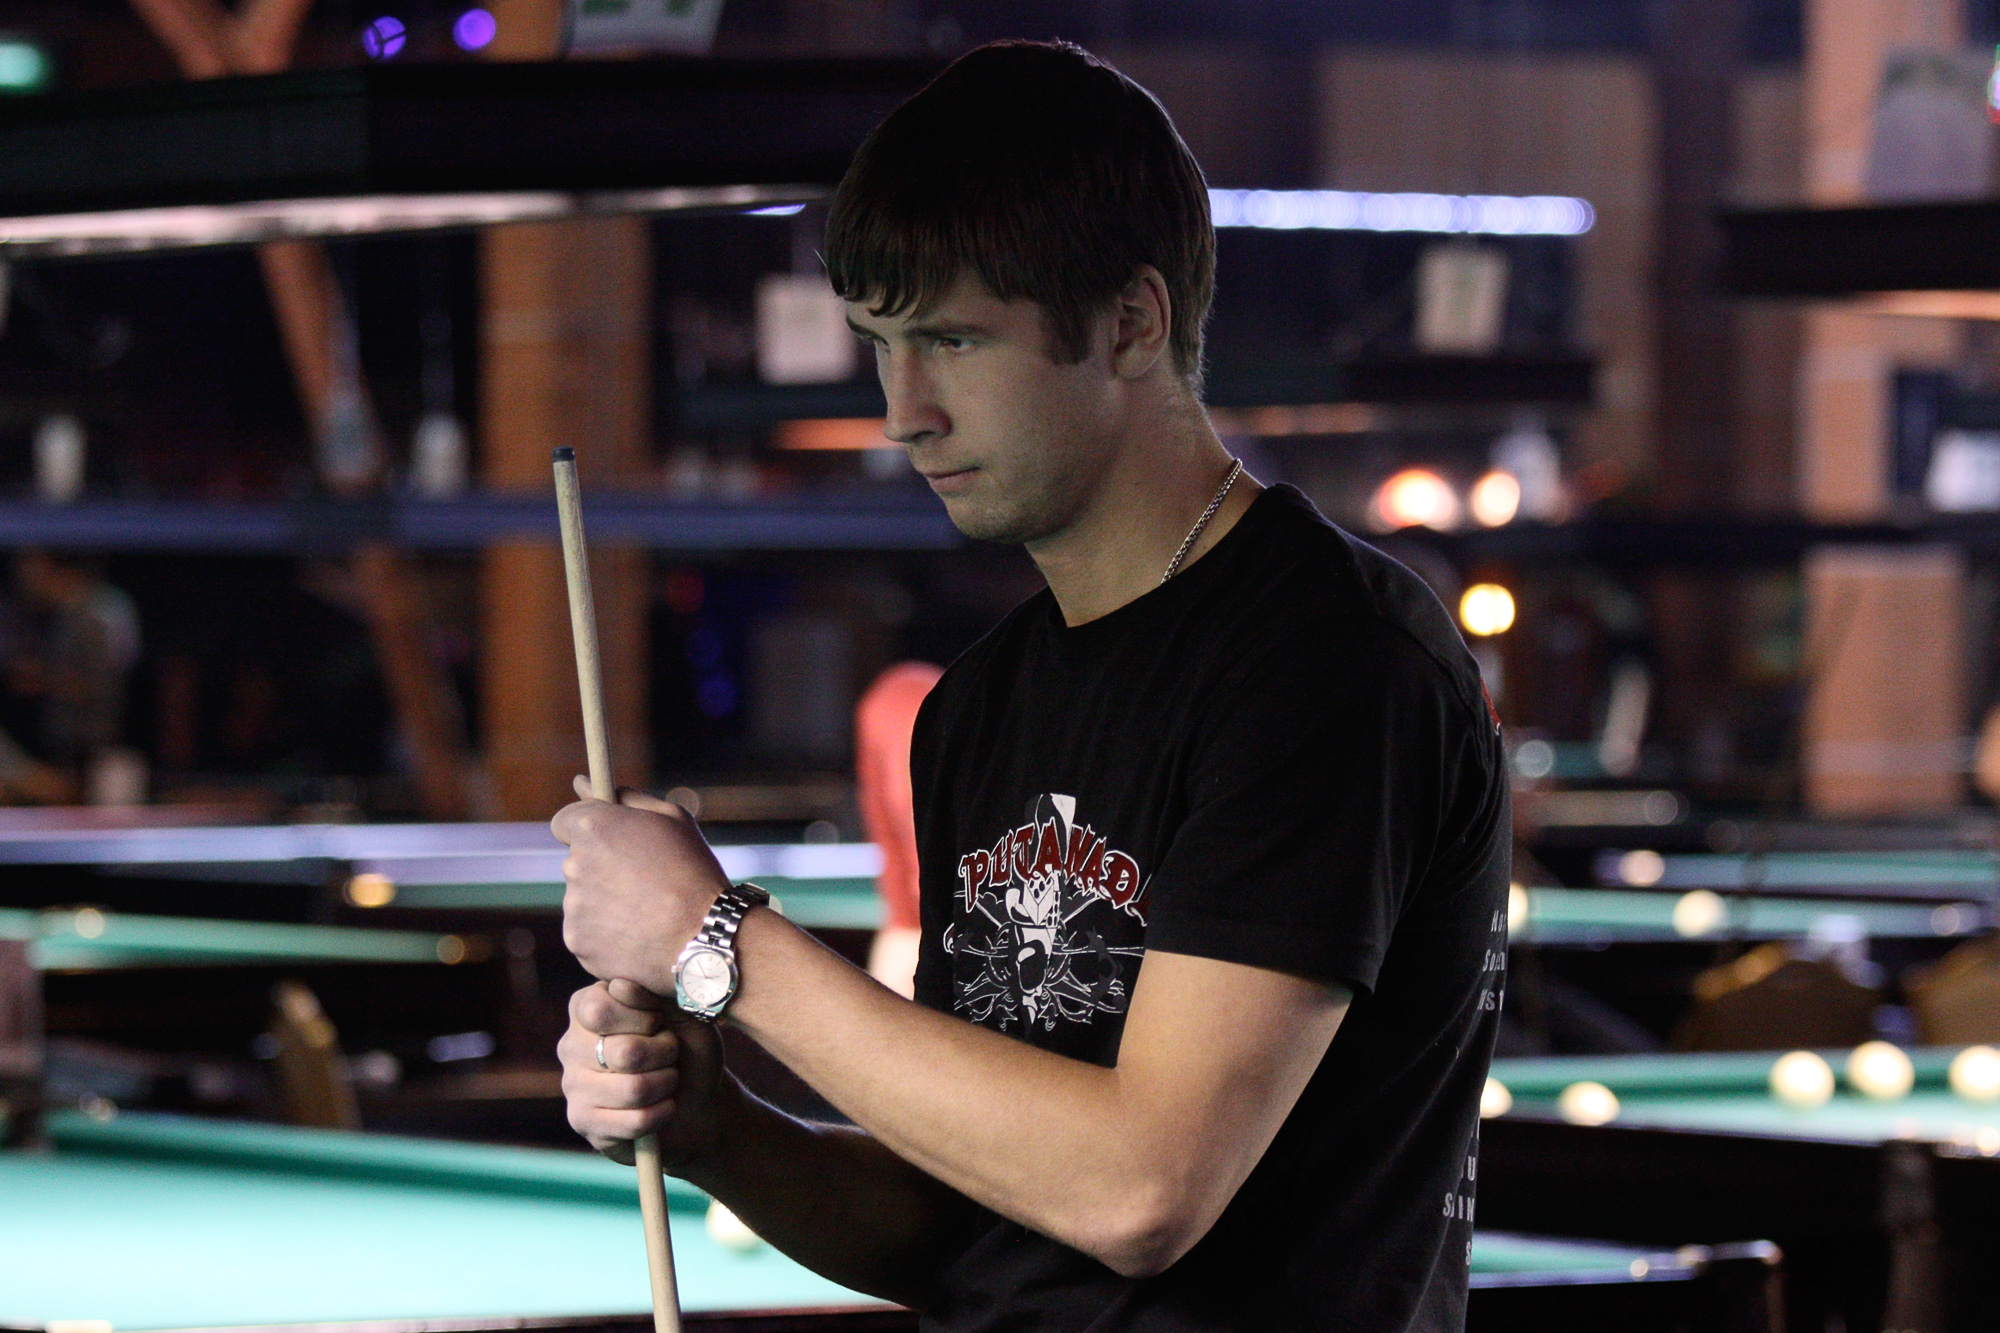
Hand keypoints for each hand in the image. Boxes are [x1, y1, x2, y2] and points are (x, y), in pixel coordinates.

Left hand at [552, 778, 731, 995]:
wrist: (705, 934)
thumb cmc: (694, 870)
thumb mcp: (672, 819)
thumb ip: (624, 798)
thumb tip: (582, 783)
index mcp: (593, 828)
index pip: (564, 822)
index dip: (586, 830)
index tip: (607, 842)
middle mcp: (574, 866)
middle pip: (577, 863)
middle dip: (602, 868)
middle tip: (643, 881)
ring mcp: (574, 908)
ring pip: (583, 900)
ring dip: (606, 902)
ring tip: (647, 911)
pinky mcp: (578, 943)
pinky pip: (588, 933)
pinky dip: (607, 934)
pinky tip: (640, 933)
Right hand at [560, 980, 731, 1168]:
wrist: (697, 1094)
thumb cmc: (685, 1043)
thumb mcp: (678, 1007)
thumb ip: (650, 990)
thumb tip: (619, 986)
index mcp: (586, 1005)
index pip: (599, 1010)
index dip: (644, 1019)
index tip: (661, 1022)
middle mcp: (571, 1044)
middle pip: (624, 1053)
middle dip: (665, 1053)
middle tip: (673, 1052)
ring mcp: (572, 1085)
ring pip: (633, 1089)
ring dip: (666, 1083)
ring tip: (670, 1077)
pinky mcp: (582, 1121)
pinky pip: (634, 1121)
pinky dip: (662, 1113)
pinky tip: (665, 1106)